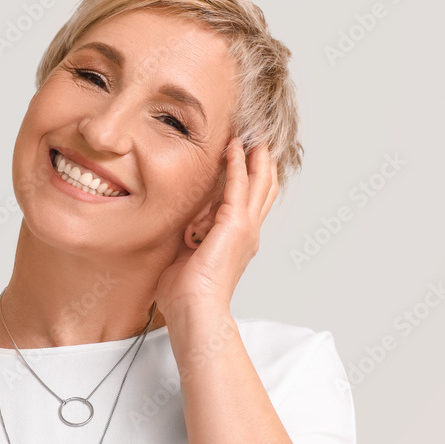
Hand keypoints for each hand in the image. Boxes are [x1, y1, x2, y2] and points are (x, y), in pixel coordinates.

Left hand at [154, 137, 278, 324]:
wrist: (195, 310)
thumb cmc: (186, 295)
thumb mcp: (185, 256)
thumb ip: (188, 237)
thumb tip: (180, 226)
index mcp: (238, 241)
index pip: (250, 202)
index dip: (251, 177)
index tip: (245, 155)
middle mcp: (247, 232)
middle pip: (264, 187)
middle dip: (262, 160)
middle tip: (259, 136)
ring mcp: (245, 228)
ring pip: (259, 181)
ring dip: (254, 155)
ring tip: (252, 133)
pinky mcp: (234, 224)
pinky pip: (237, 185)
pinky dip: (236, 163)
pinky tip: (233, 146)